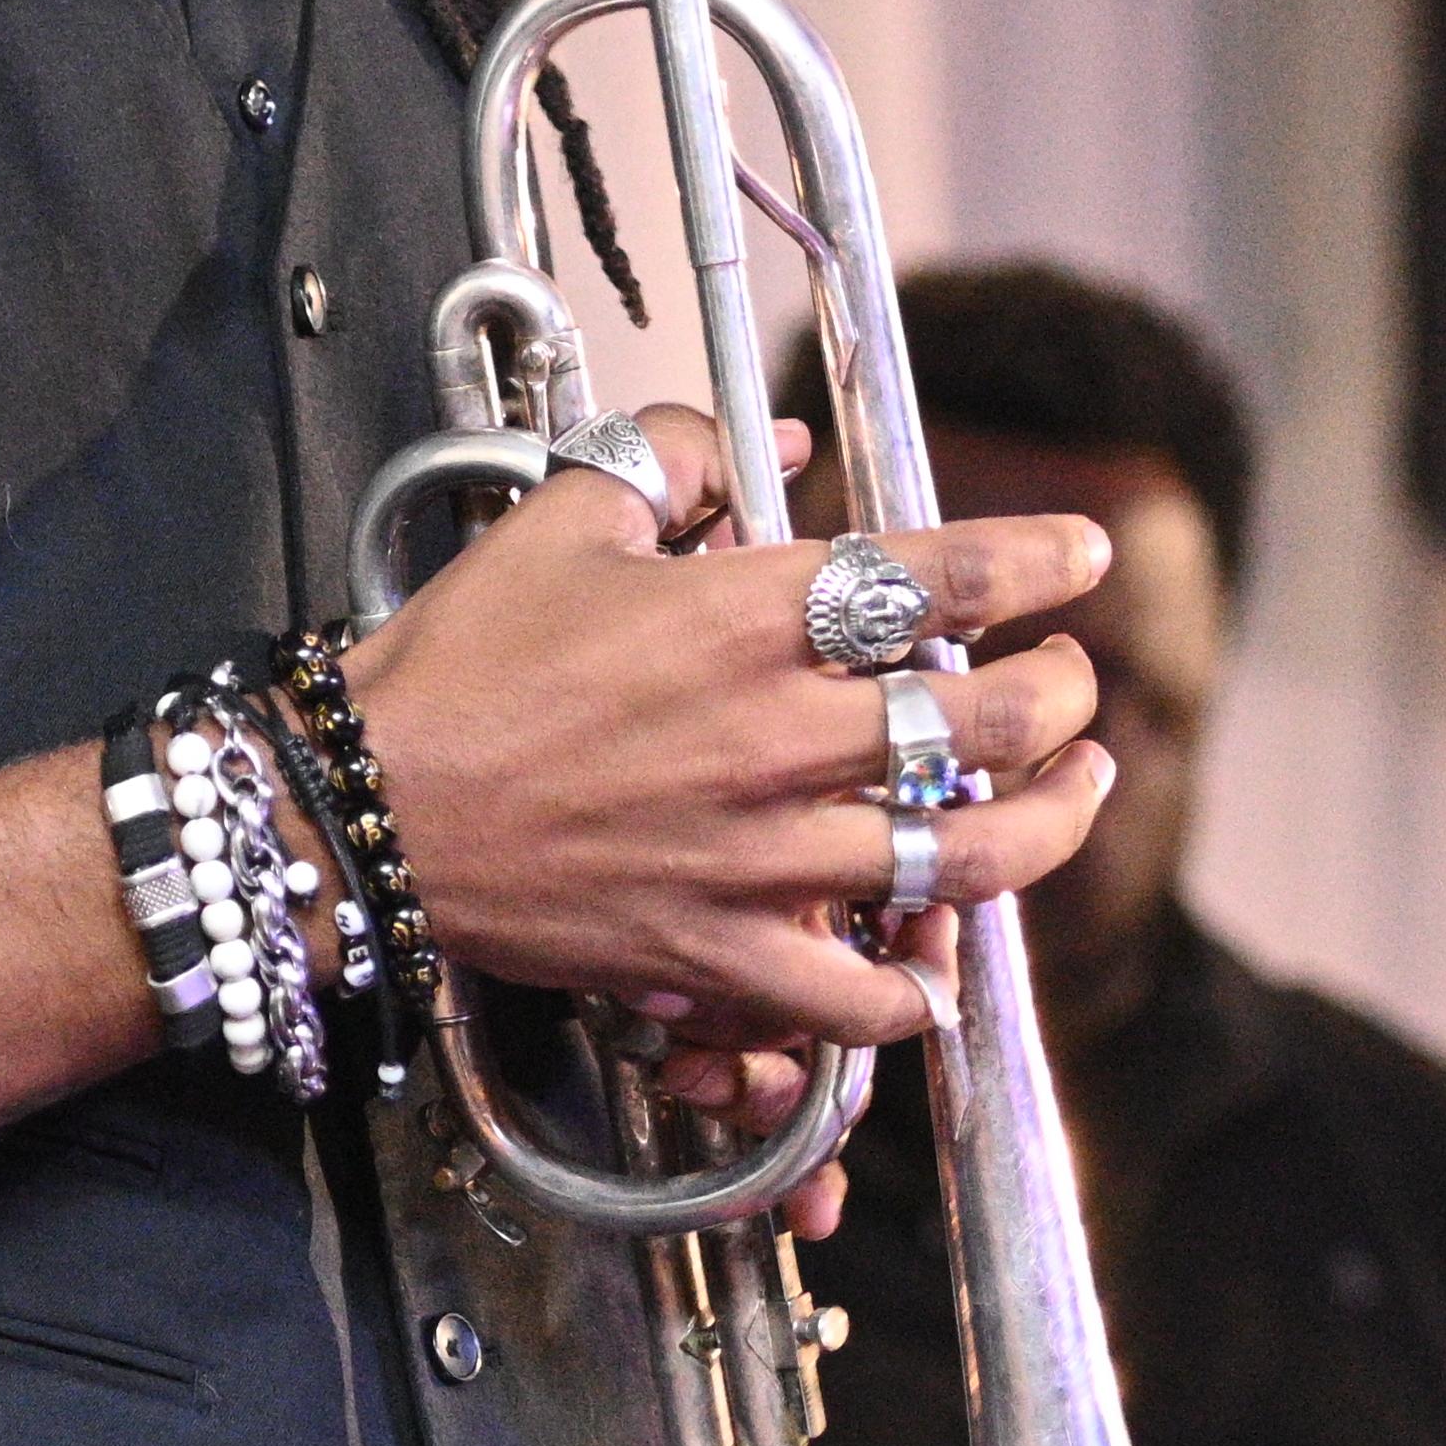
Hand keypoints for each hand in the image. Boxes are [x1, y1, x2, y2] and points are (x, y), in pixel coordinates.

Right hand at [338, 408, 1111, 1051]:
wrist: (364, 808)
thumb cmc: (461, 663)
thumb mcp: (564, 514)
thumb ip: (680, 457)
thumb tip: (784, 444)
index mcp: (748, 616)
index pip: (940, 576)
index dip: (1037, 561)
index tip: (1082, 555)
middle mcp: (777, 737)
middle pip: (986, 719)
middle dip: (1062, 694)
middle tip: (1070, 681)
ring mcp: (760, 857)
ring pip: (964, 856)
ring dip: (1047, 824)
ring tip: (1076, 790)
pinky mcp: (721, 956)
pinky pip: (861, 1001)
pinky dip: (916, 990)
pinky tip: (941, 962)